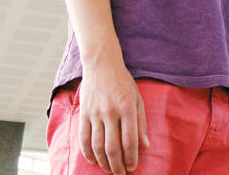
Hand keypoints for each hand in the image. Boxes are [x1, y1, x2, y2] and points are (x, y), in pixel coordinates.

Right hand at [77, 55, 149, 173]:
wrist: (101, 64)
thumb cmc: (123, 82)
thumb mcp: (138, 98)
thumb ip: (141, 123)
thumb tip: (145, 146)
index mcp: (127, 108)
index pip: (129, 140)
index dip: (131, 157)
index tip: (132, 167)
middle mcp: (110, 111)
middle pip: (112, 147)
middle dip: (117, 165)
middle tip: (121, 174)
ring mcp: (94, 113)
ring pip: (97, 145)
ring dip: (103, 162)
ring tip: (109, 170)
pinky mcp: (83, 113)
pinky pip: (83, 138)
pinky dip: (87, 153)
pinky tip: (93, 161)